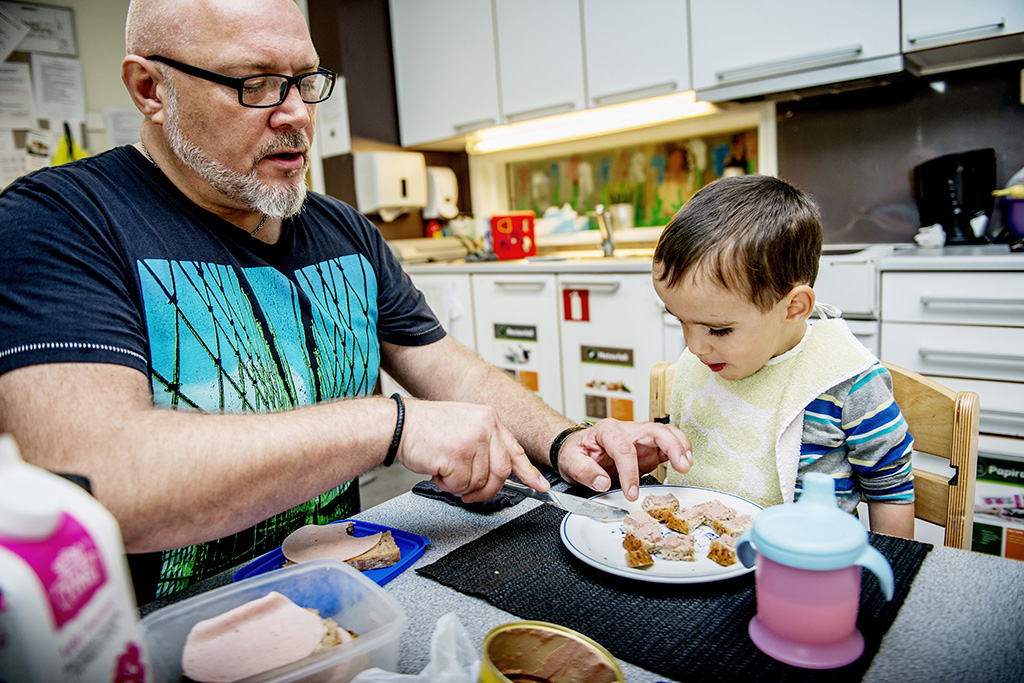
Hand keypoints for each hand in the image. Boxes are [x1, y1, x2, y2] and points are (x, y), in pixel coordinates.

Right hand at [395, 399, 549, 502]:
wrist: (398, 424)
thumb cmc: (426, 428)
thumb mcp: (464, 428)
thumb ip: (484, 446)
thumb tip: (499, 472)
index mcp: (489, 419)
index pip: (515, 450)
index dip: (529, 472)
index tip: (540, 486)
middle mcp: (485, 427)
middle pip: (501, 473)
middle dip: (487, 490)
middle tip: (470, 492)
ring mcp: (472, 441)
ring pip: (479, 482)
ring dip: (460, 485)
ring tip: (445, 470)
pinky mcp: (457, 455)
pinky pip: (460, 485)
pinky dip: (447, 485)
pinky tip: (437, 470)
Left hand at [556, 419, 692, 501]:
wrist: (576, 449)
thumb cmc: (575, 452)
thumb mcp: (570, 461)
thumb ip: (584, 471)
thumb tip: (602, 482)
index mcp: (607, 430)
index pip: (624, 448)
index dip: (630, 472)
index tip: (632, 493)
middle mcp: (626, 430)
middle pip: (655, 430)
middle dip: (671, 446)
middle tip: (682, 467)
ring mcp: (639, 438)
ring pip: (666, 433)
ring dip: (680, 446)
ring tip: (687, 464)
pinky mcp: (647, 448)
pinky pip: (667, 445)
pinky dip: (679, 451)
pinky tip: (685, 463)